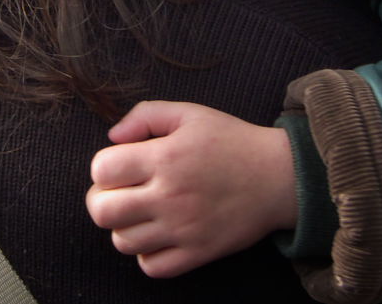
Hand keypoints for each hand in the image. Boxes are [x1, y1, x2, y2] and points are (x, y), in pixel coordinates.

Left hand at [85, 101, 295, 278]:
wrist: (279, 177)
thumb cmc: (232, 141)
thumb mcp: (190, 113)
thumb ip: (145, 115)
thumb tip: (112, 137)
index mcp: (165, 157)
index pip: (102, 169)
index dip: (104, 166)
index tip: (120, 165)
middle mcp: (169, 196)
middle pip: (103, 211)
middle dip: (102, 200)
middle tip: (119, 193)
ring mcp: (183, 229)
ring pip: (122, 242)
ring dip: (124, 227)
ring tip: (141, 213)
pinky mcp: (198, 253)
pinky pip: (151, 267)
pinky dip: (147, 254)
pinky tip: (158, 235)